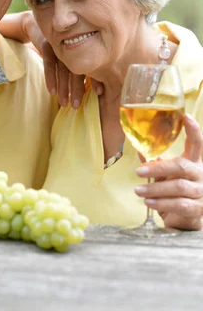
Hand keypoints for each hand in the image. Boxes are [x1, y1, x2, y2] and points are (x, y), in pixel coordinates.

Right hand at [22, 11, 103, 106]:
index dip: (95, 79)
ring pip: (63, 69)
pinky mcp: (47, 44)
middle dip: (77, 89)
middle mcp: (73, 46)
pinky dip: (51, 79)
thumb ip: (79, 64)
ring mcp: (60, 45)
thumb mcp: (69, 51)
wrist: (38, 24)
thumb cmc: (57, 42)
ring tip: (64, 103)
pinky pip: (49, 64)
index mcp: (82, 48)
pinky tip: (52, 92)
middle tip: (77, 106)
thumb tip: (95, 87)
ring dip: (64, 88)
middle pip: (77, 70)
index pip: (90, 65)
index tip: (99, 93)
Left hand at [135, 114, 202, 229]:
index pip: (197, 143)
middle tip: (138, 171)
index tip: (185, 116)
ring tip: (138, 190)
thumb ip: (156, 163)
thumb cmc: (176, 190)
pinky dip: (162, 203)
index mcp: (194, 161)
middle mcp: (201, 173)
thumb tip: (139, 148)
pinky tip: (148, 202)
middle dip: (158, 168)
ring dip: (155, 189)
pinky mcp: (197, 208)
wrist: (187, 217)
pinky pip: (179, 204)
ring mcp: (201, 192)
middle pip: (181, 166)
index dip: (193, 130)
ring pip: (178, 187)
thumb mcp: (166, 174)